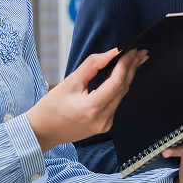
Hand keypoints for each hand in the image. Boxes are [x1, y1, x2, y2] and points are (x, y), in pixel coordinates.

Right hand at [26, 48, 146, 152]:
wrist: (43, 131)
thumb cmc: (50, 108)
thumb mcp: (70, 82)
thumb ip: (92, 66)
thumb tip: (112, 53)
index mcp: (92, 108)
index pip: (116, 82)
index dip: (125, 64)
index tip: (131, 50)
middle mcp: (102, 119)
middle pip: (123, 89)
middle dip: (132, 68)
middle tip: (140, 52)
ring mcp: (105, 124)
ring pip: (122, 96)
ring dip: (128, 76)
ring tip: (136, 60)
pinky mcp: (105, 125)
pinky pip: (116, 102)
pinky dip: (120, 87)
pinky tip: (124, 75)